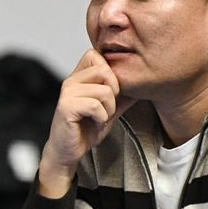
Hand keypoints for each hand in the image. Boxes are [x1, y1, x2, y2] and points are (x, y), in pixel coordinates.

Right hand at [39, 49, 135, 197]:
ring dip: (109, 109)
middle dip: (114, 91)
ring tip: (101, 118)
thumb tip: (141, 85)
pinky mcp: (66, 106)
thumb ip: (122, 97)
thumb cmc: (86, 130)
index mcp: (80, 77)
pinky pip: (95, 105)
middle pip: (104, 69)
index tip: (111, 93)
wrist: (68, 152)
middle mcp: (71, 81)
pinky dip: (102, 117)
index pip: (96, 55)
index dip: (111, 73)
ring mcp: (67, 93)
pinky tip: (96, 123)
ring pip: (104, 90)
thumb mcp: (110, 110)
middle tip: (108, 108)